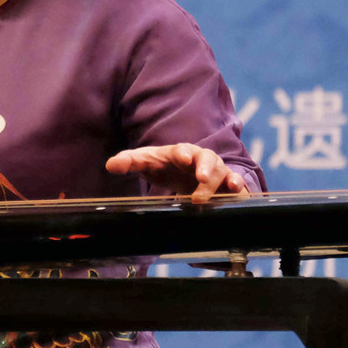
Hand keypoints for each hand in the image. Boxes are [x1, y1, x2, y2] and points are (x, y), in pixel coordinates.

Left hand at [105, 143, 247, 202]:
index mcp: (180, 152)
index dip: (182, 153)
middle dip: (204, 167)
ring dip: (215, 183)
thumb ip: (130, 162)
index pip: (181, 149)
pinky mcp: (226, 182)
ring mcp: (215, 170)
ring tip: (203, 198)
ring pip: (220, 172)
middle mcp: (200, 158)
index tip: (181, 158)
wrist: (188, 176)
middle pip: (206, 157)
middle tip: (200, 179)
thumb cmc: (167, 167)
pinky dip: (236, 183)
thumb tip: (111, 165)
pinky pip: (235, 180)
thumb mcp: (148, 164)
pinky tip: (234, 189)